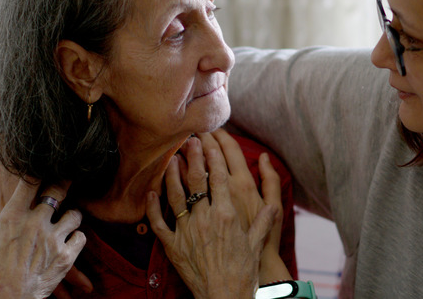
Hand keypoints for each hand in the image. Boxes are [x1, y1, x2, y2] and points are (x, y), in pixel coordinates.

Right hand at [0, 179, 85, 298]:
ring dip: (72, 216)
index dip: (39, 172)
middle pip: (57, 191)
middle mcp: (34, 223)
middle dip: (64, 183)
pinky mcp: (65, 257)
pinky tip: (72, 241)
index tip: (46, 166)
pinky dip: (77, 238)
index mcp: (12, 217)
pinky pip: (81, 237)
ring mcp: (52, 239)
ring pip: (74, 214)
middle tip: (70, 179)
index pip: (29, 183)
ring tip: (69, 220)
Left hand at [146, 136, 277, 298]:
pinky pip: (159, 222)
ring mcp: (187, 231)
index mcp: (228, 215)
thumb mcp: (258, 244)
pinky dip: (153, 206)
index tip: (210, 141)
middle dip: (193, 157)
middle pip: (196, 181)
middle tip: (189, 139)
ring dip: (172, 175)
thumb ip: (264, 220)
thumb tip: (271, 203)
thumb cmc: (243, 272)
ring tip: (171, 158)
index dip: (214, 157)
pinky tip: (151, 191)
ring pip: (176, 196)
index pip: (219, 178)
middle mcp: (206, 219)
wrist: (224, 297)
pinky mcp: (173, 246)